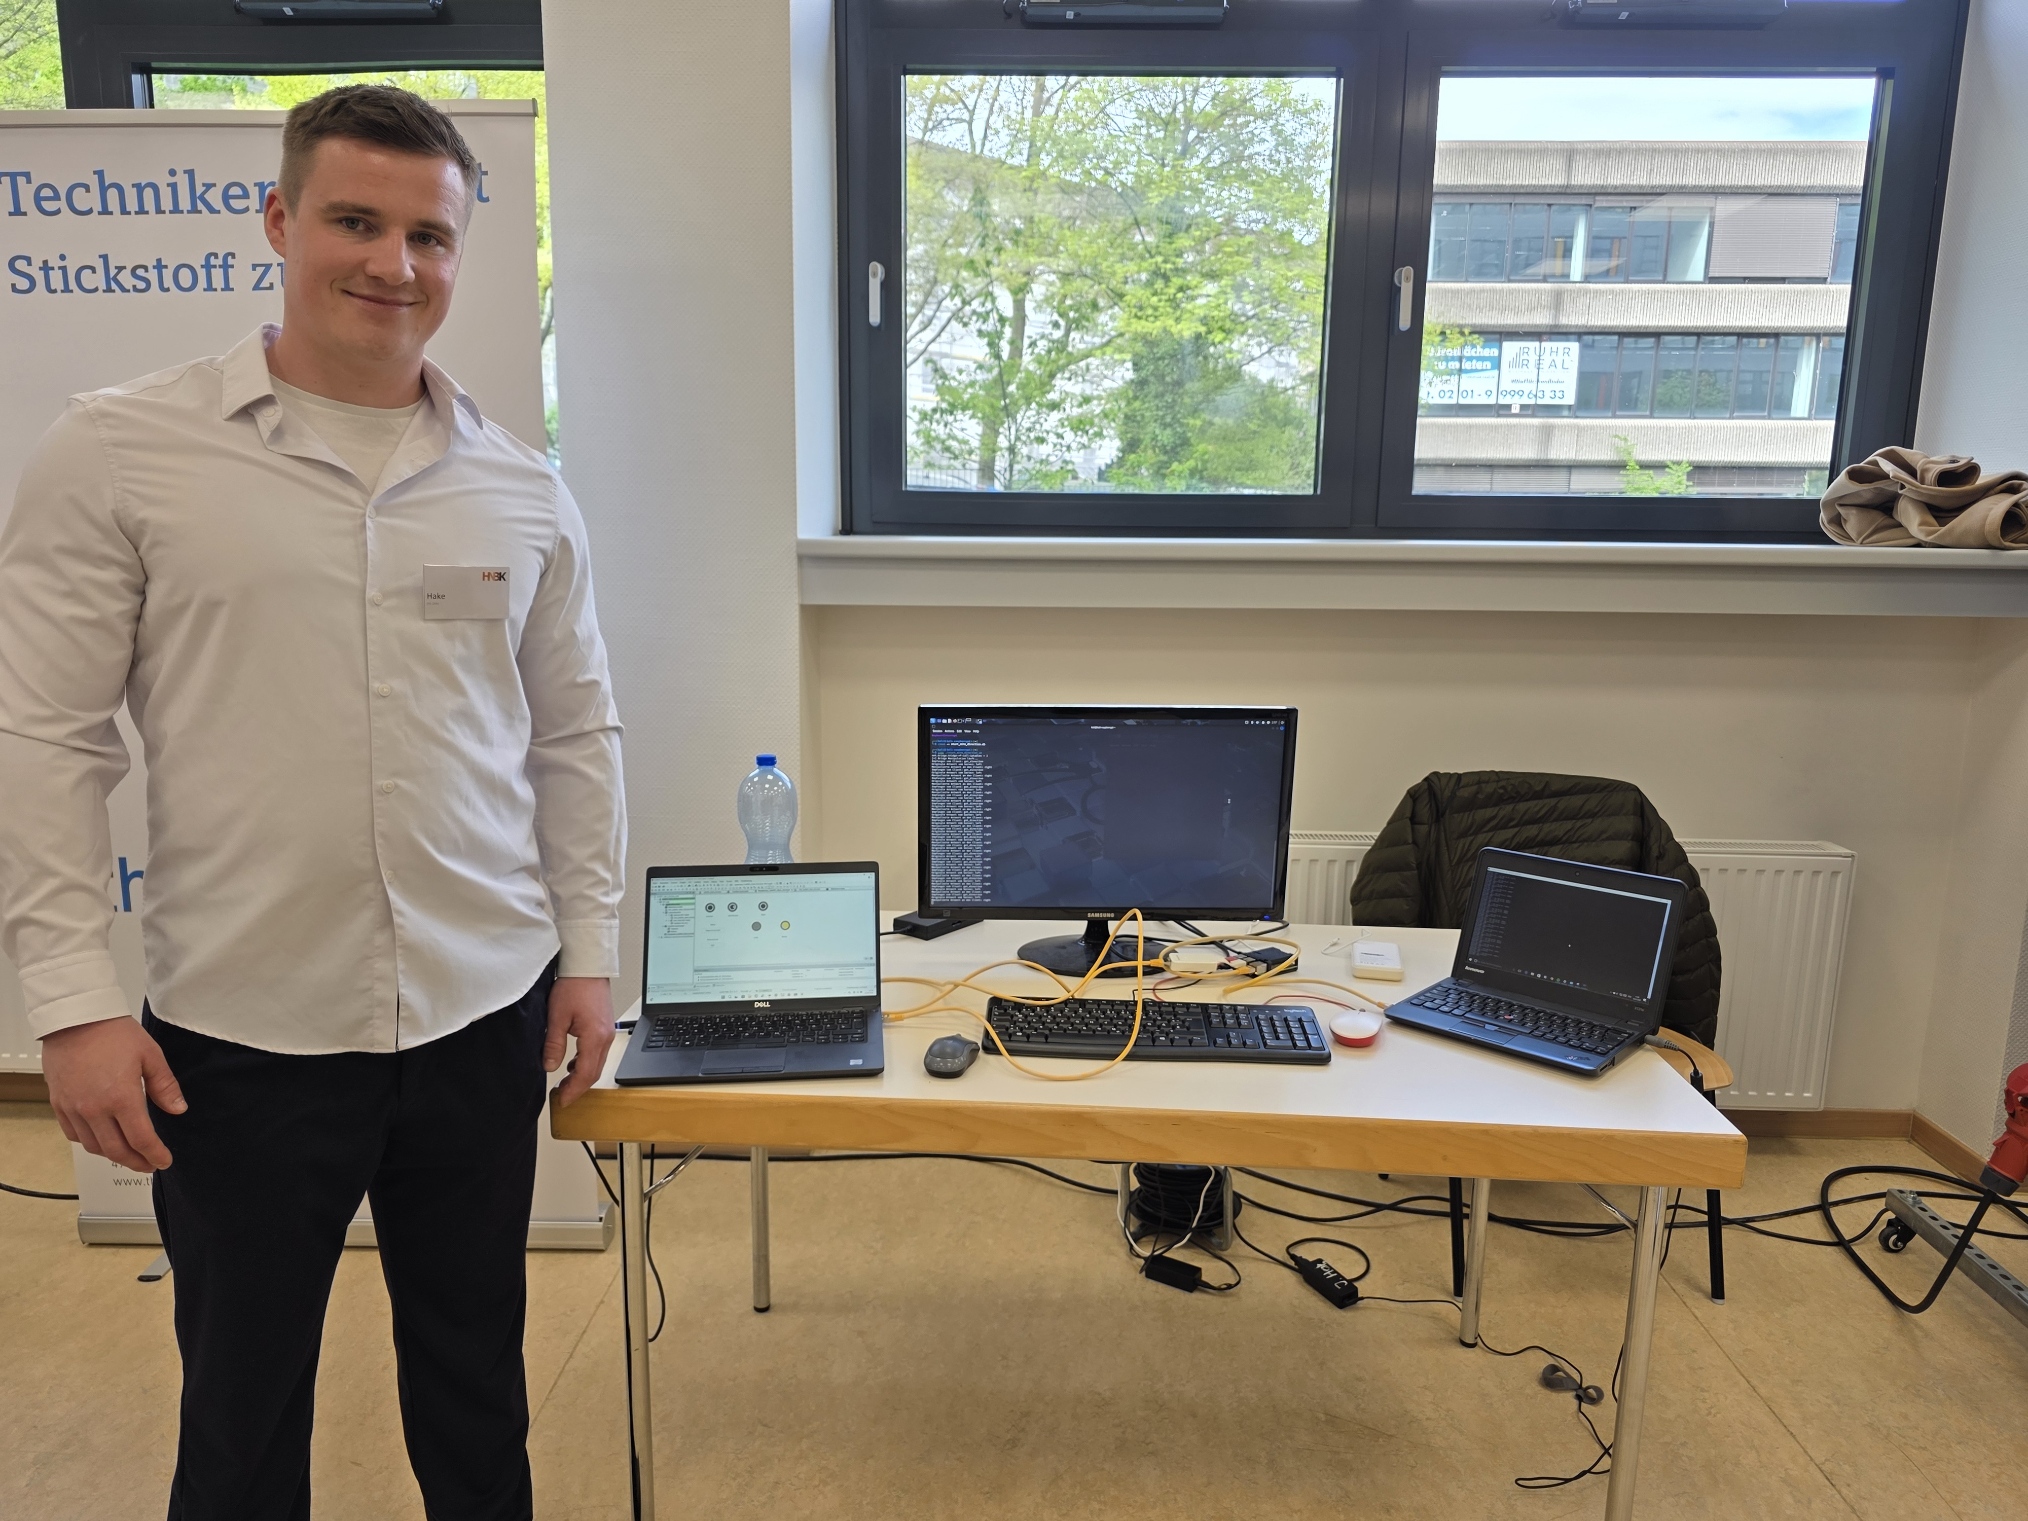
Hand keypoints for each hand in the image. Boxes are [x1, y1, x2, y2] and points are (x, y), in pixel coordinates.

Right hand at [42, 1016, 185, 1172]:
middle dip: (136, 1162)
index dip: (154, 1155)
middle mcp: (94, 1109)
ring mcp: (73, 1108)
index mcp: (121, 1097)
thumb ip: (165, 1086)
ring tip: (128, 1155)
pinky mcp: (59, 1103)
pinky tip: (101, 1139)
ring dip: (113, 1155)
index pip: (141, 1139)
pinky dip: (89, 1143)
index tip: (163, 1161)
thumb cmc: (113, 1033)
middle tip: (149, 1165)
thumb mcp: (150, 1055)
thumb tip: (178, 1109)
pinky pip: (73, 1134)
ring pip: (93, 1146)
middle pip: (116, 1150)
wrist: (75, 1019)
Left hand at [544, 977, 614, 1107]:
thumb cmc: (574, 986)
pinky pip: (598, 1053)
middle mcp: (605, 1038)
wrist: (588, 967)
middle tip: (562, 1096)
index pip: (585, 1074)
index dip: (573, 1090)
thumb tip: (550, 1066)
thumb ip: (553, 1044)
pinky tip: (573, 1063)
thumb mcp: (556, 1017)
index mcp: (595, 1037)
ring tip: (565, 1082)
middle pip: (594, 1072)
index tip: (562, 1100)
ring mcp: (608, 1033)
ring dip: (582, 1076)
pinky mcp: (605, 1027)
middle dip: (578, 1087)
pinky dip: (586, 1063)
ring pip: (597, 1064)